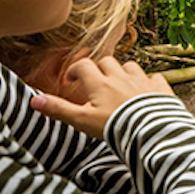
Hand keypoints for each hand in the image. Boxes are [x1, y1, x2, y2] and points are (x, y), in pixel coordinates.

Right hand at [30, 57, 173, 138]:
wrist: (150, 131)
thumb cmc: (114, 127)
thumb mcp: (82, 120)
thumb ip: (59, 109)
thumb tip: (34, 100)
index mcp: (100, 84)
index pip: (84, 66)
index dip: (75, 71)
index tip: (71, 81)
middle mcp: (121, 77)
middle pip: (107, 62)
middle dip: (99, 69)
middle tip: (95, 83)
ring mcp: (142, 81)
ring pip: (131, 66)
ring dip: (124, 72)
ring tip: (119, 85)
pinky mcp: (160, 88)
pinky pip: (155, 77)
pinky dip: (149, 81)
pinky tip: (147, 90)